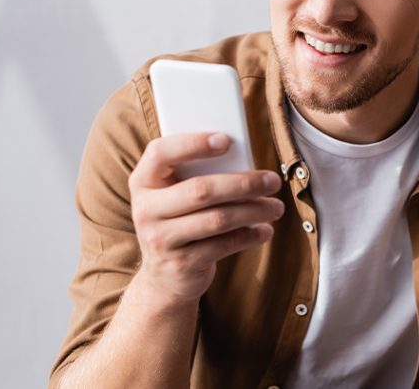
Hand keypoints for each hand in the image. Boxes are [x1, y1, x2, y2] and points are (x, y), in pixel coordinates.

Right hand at [127, 132, 283, 309]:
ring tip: (276, 207)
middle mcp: (146, 210)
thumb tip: (244, 162)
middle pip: (200, 190)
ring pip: (217, 219)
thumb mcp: (175, 196)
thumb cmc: (179, 221)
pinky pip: (223, 245)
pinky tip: (264, 230)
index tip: (226, 140)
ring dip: (254, 210)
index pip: (161, 153)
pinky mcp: (180, 264)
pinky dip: (249, 235)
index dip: (193, 144)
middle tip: (272, 180)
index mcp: (142, 182)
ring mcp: (160, 240)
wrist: (164, 278)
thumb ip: (196, 175)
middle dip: (243, 183)